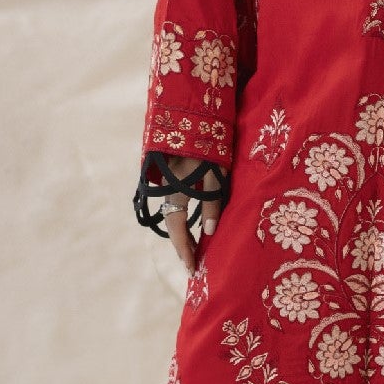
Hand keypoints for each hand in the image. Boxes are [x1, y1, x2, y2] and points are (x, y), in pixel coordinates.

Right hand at [163, 154, 225, 273]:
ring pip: (173, 213)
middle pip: (172, 223)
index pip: (178, 227)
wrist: (191, 114)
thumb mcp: (215, 173)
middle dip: (182, 245)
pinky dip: (181, 218)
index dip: (184, 249)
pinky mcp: (172, 176)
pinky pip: (175, 203)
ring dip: (182, 232)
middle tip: (192, 264)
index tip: (192, 269)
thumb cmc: (208, 143)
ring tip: (192, 249)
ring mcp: (168, 182)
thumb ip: (211, 202)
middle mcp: (168, 188)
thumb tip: (209, 232)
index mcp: (177, 190)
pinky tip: (190, 224)